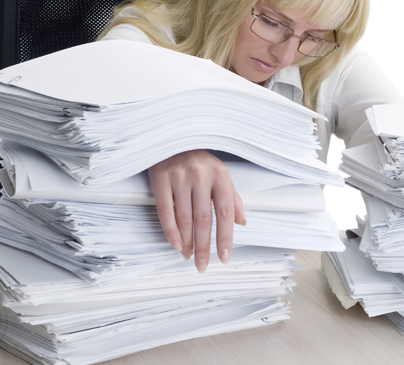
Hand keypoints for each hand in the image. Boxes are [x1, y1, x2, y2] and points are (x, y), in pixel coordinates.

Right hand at [148, 150, 245, 272]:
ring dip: (187, 242)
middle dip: (204, 247)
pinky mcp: (161, 179)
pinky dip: (170, 231)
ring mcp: (180, 178)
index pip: (225, 213)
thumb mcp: (220, 174)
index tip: (224, 257)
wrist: (173, 139)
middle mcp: (201, 176)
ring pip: (184, 218)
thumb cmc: (199, 161)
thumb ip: (232, 198)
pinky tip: (175, 243)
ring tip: (188, 255)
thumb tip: (242, 223)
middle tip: (203, 265)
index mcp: (220, 176)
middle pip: (204, 220)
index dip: (225, 238)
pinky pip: (165, 212)